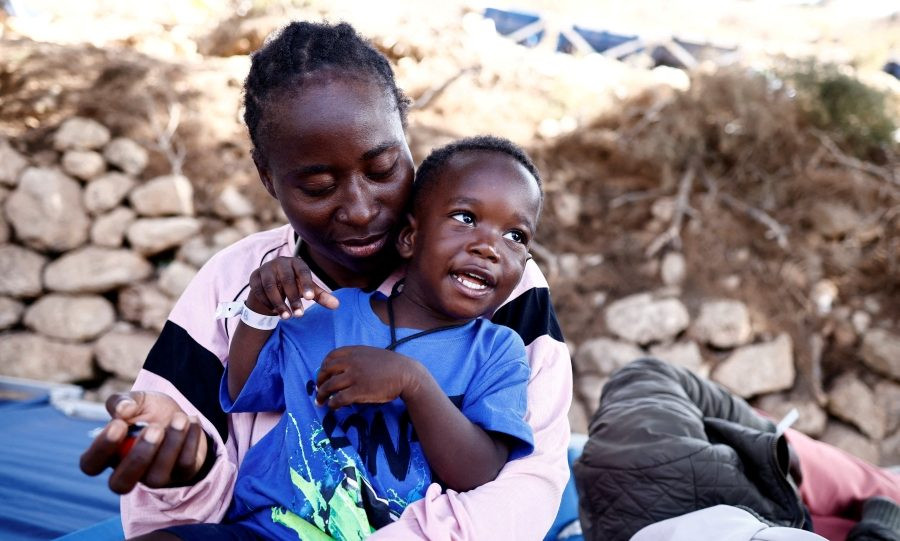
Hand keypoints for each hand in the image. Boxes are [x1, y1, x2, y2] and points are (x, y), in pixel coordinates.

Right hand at [79, 391, 208, 493]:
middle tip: (155, 428)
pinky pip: (185, 465)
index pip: (91, 464)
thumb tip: (122, 410)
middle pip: (120, 484)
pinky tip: (192, 420)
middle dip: (138, 457)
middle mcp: (129, 472)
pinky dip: (191, 440)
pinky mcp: (182, 475)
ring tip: (180, 418)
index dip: (102, 448)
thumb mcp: (137, 400)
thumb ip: (122, 401)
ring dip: (171, 445)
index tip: (120, 424)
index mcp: (109, 454)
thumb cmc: (151, 412)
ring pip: (156, 478)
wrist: (183, 417)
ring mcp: (155, 478)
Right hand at [248, 256, 338, 317]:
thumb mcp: (308, 290)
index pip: (302, 271)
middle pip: (286, 279)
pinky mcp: (254, 277)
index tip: (310, 298)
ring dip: (279, 303)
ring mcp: (265, 269)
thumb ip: (321, 296)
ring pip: (270, 286)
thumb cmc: (295, 286)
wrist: (271, 284)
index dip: (306, 284)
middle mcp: (280, 262)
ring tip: (287, 317)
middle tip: (300, 315)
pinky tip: (275, 312)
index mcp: (296, 262)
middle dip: (293, 299)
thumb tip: (337, 305)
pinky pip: (259, 291)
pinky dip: (267, 303)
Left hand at [315, 346, 426, 407]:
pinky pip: (339, 398)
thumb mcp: (372, 354)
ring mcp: (354, 376)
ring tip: (320, 401)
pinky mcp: (359, 391)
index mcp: (355, 352)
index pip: (331, 356)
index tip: (323, 374)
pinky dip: (332, 404)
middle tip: (318, 389)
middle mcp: (352, 362)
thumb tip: (344, 369)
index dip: (323, 366)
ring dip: (322, 395)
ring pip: (329, 386)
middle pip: (326, 371)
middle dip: (319, 381)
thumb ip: (357, 358)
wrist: (406, 374)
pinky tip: (333, 407)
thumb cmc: (392, 365)